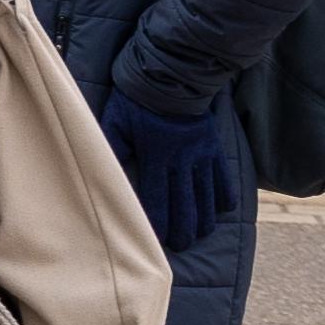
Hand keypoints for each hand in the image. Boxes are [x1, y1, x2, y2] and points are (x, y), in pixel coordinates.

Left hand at [99, 89, 233, 250]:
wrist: (171, 78)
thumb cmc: (135, 102)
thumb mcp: (115, 124)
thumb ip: (111, 150)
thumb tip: (100, 175)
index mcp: (154, 157)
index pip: (156, 199)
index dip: (158, 222)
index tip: (157, 240)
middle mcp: (181, 160)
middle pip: (184, 203)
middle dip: (183, 228)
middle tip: (181, 246)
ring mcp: (201, 155)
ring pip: (205, 195)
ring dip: (203, 218)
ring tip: (199, 235)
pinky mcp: (213, 147)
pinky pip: (223, 176)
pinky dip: (224, 195)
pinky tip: (222, 210)